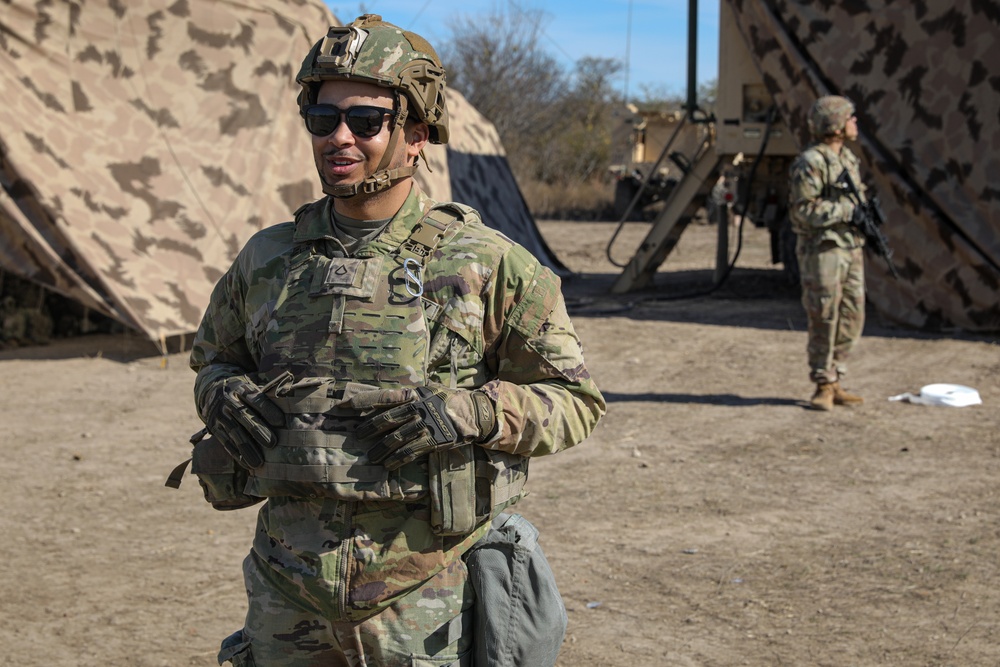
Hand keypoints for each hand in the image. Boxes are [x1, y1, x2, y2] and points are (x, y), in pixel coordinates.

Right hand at [203, 376, 284, 468]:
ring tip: (259, 463)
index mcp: (241, 389)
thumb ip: (267, 397)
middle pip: (244, 416)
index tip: (281, 422)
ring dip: (247, 448)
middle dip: (259, 431)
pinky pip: (226, 443)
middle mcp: (229, 402)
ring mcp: (220, 416)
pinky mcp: (215, 428)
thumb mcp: (251, 387)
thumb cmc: (242, 392)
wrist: (211, 390)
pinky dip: (237, 454)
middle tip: (273, 444)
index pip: (256, 399)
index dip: (269, 410)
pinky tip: (247, 465)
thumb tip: (293, 408)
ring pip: (234, 433)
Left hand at [347, 386, 496, 469]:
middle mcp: (417, 408)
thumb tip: (386, 399)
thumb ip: (409, 395)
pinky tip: (389, 465)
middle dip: (368, 429)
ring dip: (381, 449)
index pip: (382, 397)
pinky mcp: (434, 440)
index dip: (362, 401)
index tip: (344, 406)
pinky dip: (398, 459)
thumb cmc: (448, 400)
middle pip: (386, 419)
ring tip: (371, 457)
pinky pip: (411, 451)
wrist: (474, 413)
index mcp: (413, 394)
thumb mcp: (428, 391)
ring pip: (396, 438)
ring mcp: (426, 425)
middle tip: (356, 437)